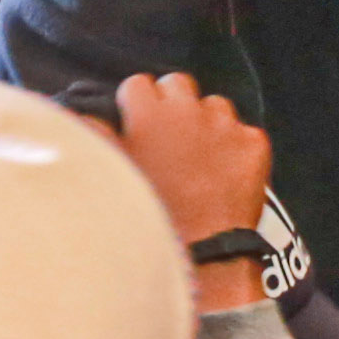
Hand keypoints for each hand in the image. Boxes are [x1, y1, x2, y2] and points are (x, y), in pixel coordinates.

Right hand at [108, 73, 275, 289]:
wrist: (200, 254)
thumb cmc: (147, 214)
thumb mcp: (112, 172)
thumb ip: (96, 135)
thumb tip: (84, 114)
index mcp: (149, 112)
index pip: (138, 84)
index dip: (135, 105)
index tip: (135, 125)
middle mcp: (189, 109)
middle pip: (177, 84)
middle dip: (171, 103)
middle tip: (167, 138)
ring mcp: (226, 125)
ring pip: (214, 105)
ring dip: (206, 123)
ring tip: (199, 157)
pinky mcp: (254, 145)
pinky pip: (245, 133)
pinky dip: (237, 148)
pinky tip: (226, 173)